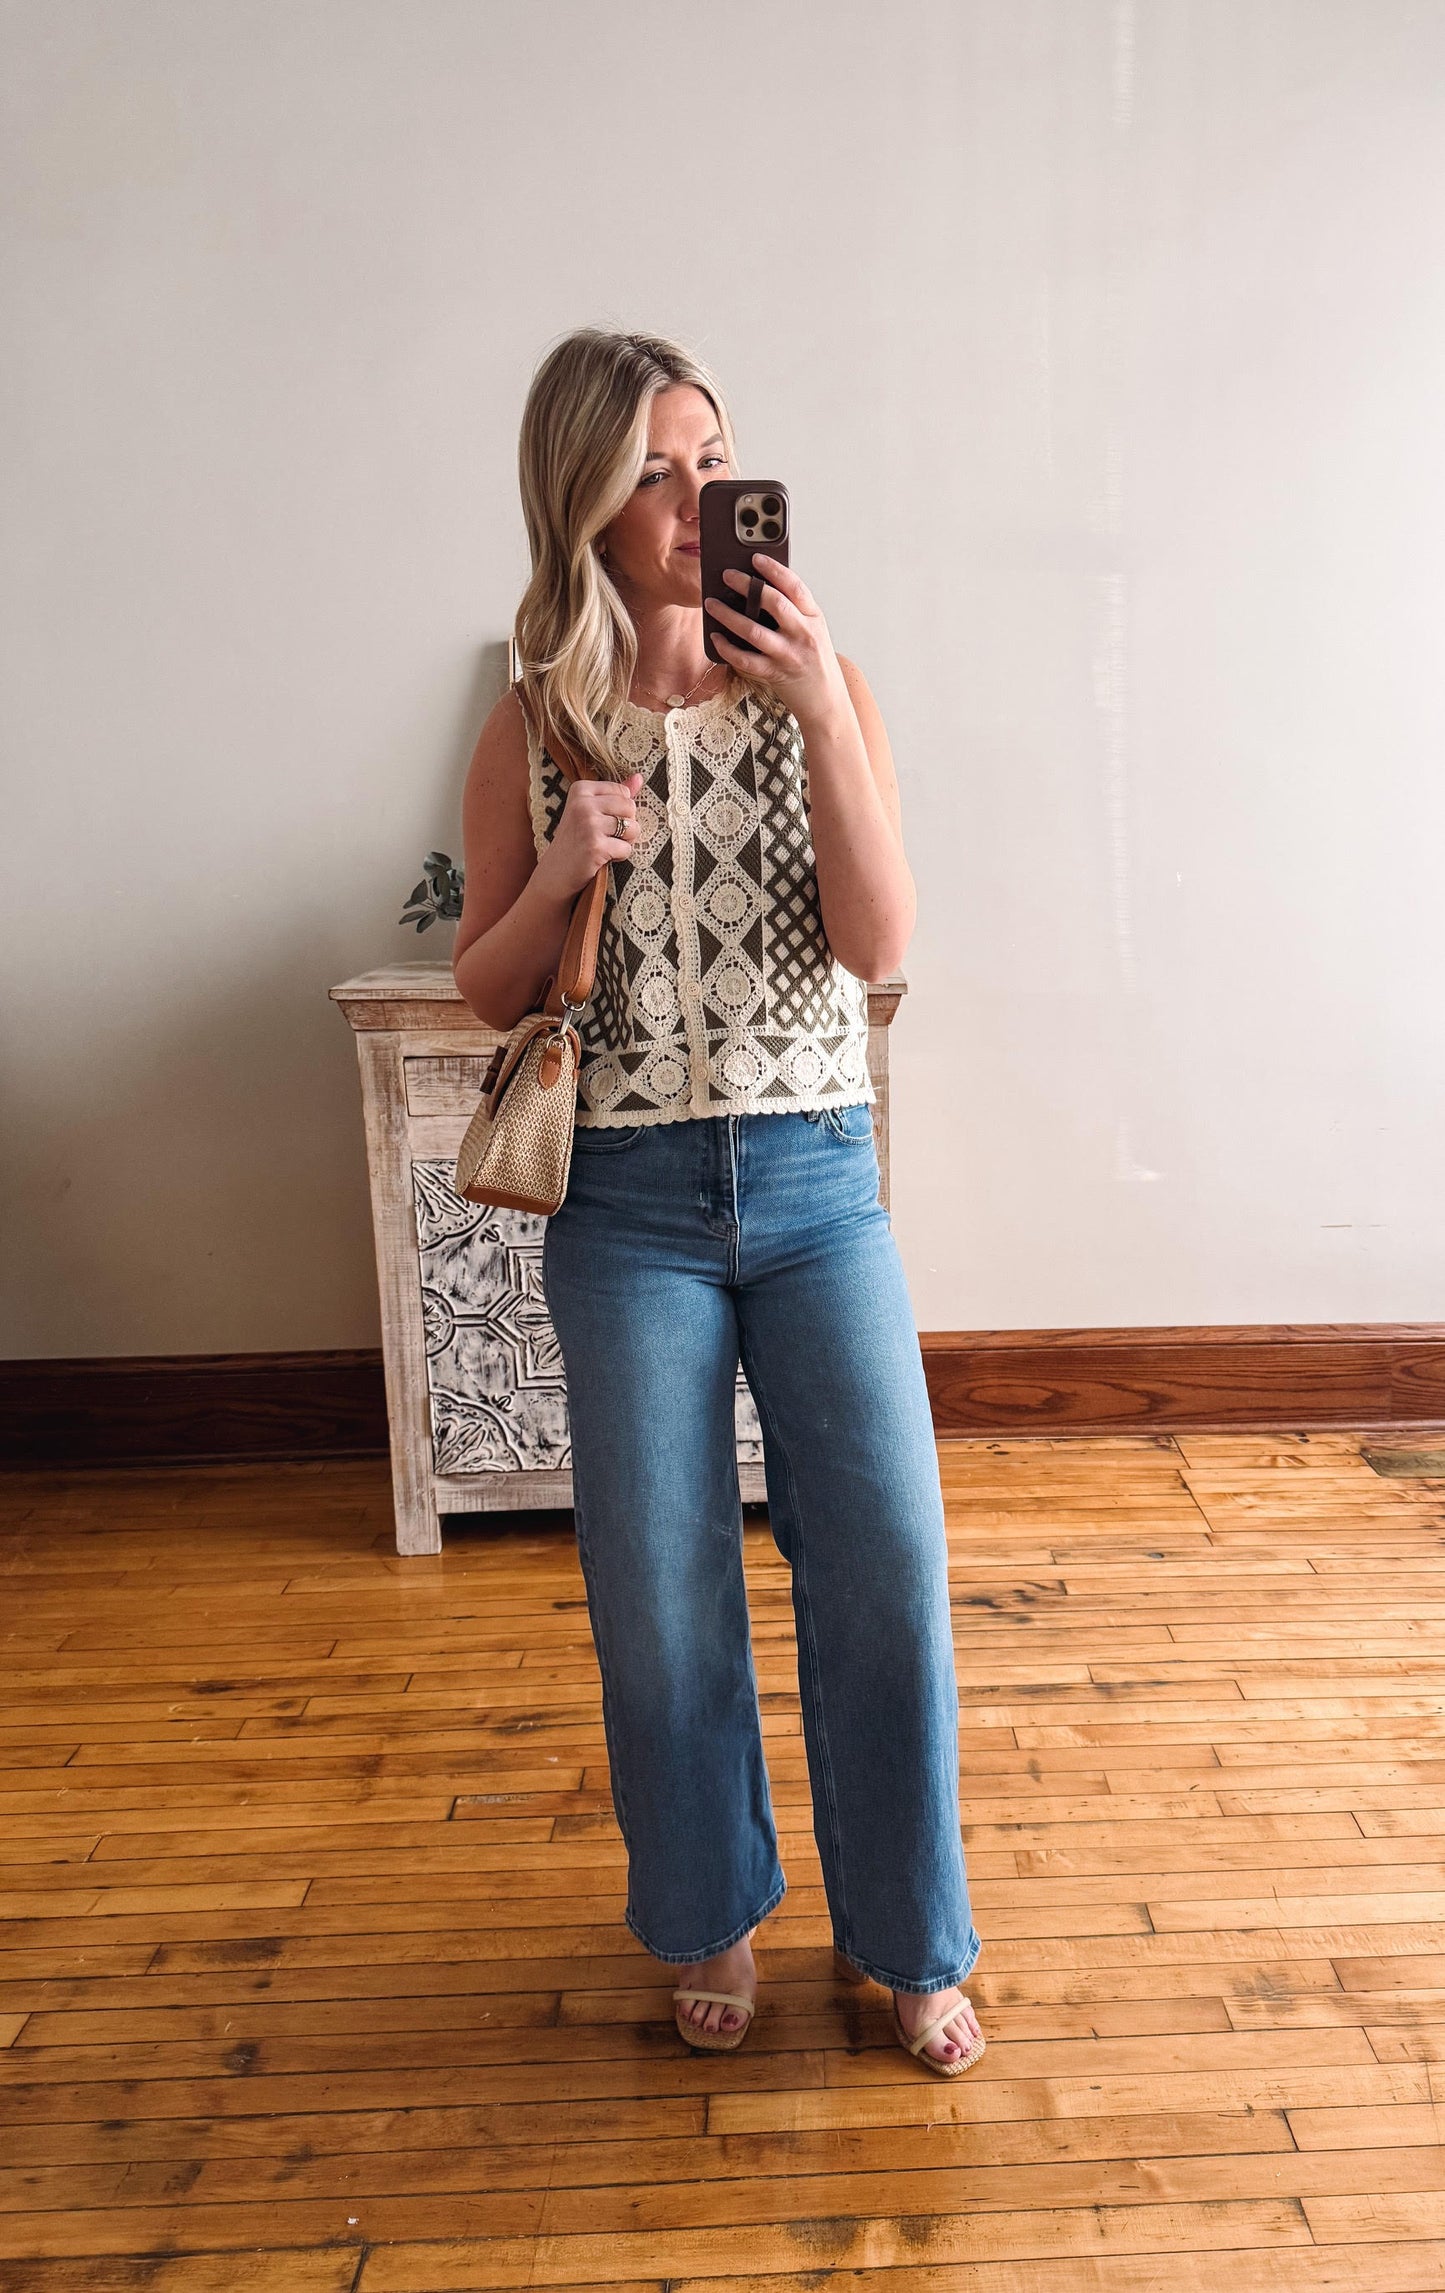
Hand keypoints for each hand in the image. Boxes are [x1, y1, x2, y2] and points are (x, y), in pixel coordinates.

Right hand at [532, 771, 642, 901]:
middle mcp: (583, 803)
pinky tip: (603, 857)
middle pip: (630, 807)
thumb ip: (614, 794)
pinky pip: (627, 848)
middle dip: (626, 825)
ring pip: (632, 828)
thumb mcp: (589, 811)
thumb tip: (639, 777)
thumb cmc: (576, 840)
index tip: (601, 821)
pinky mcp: (595, 846)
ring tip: (605, 845)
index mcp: (581, 789)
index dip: (620, 811)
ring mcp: (588, 824)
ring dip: (625, 841)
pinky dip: (620, 856)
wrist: (554, 873)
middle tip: (605, 836)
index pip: (624, 792)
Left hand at [704, 554, 848, 726]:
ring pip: (754, 631)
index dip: (774, 569)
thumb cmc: (814, 661)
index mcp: (813, 618)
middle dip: (746, 585)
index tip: (755, 557)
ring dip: (728, 615)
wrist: (826, 701)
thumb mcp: (812, 631)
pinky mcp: (775, 674)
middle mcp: (803, 634)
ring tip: (711, 603)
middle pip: (774, 603)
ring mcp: (789, 655)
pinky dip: (727, 647)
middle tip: (726, 575)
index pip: (795, 586)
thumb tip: (756, 589)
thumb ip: (793, 611)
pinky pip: (745, 659)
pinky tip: (715, 637)